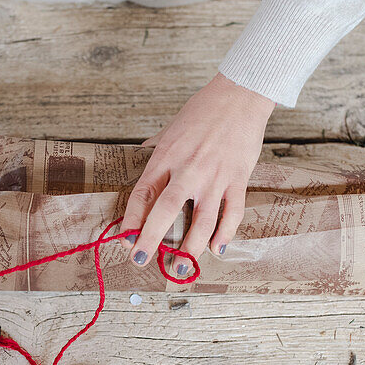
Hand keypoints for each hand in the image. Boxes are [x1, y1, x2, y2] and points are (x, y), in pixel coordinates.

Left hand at [121, 73, 273, 274]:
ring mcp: (215, 177)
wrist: (240, 96)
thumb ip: (155, 150)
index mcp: (166, 157)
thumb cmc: (202, 111)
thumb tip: (139, 160)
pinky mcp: (238, 179)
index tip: (125, 239)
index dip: (131, 220)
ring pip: (202, 221)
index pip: (142, 194)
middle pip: (166, 211)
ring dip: (190, 249)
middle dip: (151, 240)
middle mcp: (189, 169)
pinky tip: (216, 250)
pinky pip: (232, 213)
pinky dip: (225, 235)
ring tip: (181, 268)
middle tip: (140, 260)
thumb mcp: (169, 129)